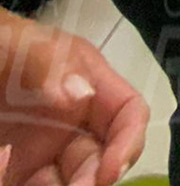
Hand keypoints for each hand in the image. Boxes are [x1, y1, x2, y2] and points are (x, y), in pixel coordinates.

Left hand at [0, 12, 147, 184]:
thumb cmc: (3, 46)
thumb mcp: (26, 47)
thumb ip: (51, 66)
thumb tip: (82, 95)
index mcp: (89, 86)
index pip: (128, 114)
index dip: (128, 142)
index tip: (110, 171)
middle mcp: (72, 124)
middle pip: (100, 159)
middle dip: (92, 179)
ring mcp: (43, 151)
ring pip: (66, 183)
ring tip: (22, 178)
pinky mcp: (15, 172)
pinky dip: (13, 184)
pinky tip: (2, 171)